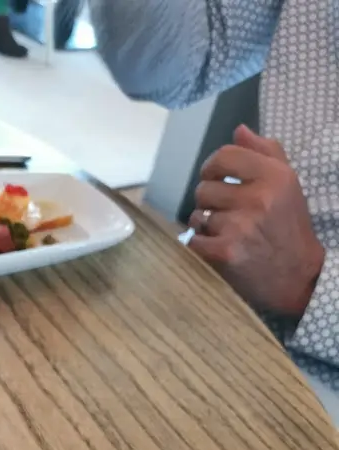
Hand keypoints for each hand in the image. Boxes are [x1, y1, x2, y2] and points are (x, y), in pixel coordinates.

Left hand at [188, 125, 324, 317]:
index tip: (214, 177)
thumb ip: (266, 152)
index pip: (224, 156)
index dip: (211, 166)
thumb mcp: (287, 183)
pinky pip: (193, 240)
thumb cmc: (289, 226)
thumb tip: (239, 131)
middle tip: (225, 212)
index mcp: (274, 175)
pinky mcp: (226, 251)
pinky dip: (200, 245)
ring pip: (198, 215)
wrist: (298, 275)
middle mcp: (258, 197)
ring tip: (225, 232)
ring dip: (205, 225)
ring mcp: (240, 225)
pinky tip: (218, 247)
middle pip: (204, 188)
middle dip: (209, 201)